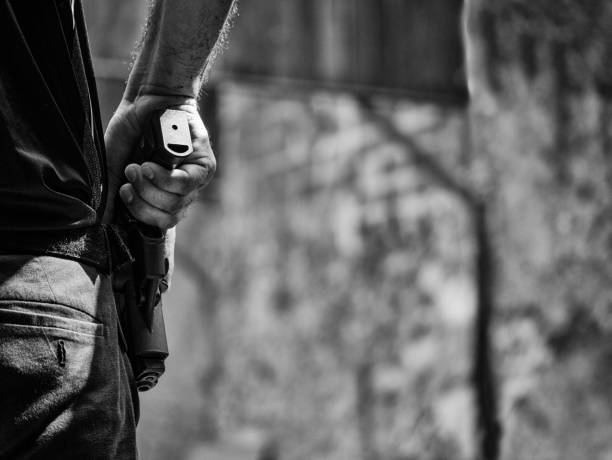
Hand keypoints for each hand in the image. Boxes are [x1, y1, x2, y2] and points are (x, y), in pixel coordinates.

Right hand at [103, 94, 215, 228]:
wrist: (146, 102)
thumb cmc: (132, 132)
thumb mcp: (115, 165)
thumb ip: (111, 193)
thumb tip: (104, 222)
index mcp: (162, 196)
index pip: (159, 223)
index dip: (139, 213)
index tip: (123, 192)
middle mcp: (181, 192)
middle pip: (167, 217)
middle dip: (142, 201)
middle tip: (129, 179)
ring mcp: (195, 181)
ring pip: (175, 203)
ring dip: (150, 188)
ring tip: (137, 167)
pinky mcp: (204, 167)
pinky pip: (184, 185)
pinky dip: (163, 178)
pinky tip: (150, 166)